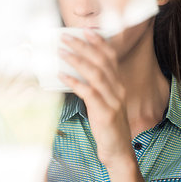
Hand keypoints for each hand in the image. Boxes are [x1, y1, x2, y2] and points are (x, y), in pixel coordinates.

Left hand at [57, 30, 133, 167]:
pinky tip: (62, 76)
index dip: (99, 42)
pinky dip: (75, 82)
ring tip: (62, 52)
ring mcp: (113, 100)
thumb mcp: (103, 101)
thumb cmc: (107, 124)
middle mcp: (118, 89)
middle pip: (101, 61)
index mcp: (118, 84)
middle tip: (66, 38)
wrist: (118, 150)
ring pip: (96, 74)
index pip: (110, 57)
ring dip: (77, 60)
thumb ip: (93, 86)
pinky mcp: (105, 113)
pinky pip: (89, 93)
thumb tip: (73, 71)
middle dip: (83, 47)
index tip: (87, 31)